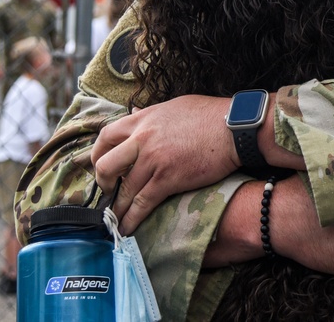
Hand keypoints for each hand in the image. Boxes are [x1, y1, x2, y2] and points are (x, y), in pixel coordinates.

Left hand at [91, 94, 238, 233]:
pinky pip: (142, 203)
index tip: (101, 168)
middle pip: (106, 165)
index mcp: (143, 119)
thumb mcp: (175, 106)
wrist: (235, 128)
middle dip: (103, 184)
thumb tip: (136, 112)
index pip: (106, 136)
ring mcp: (154, 160)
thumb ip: (152, 113)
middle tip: (109, 194)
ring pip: (124, 190)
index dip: (98, 155)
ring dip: (117, 209)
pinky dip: (132, 218)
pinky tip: (127, 228)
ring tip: (115, 220)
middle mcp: (143, 138)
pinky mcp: (168, 178)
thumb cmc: (211, 115)